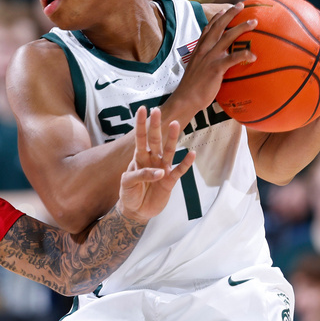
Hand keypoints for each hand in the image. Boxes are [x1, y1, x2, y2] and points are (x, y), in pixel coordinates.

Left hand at [117, 107, 195, 222]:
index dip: (140, 124)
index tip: (142, 109)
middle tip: (157, 110)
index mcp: (139, 158)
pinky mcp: (170, 181)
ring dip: (172, 138)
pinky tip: (192, 153)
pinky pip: (180, 170)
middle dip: (155, 126)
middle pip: (155, 140)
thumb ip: (140, 174)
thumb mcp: (127, 183)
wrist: (136, 211)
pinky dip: (186, 163)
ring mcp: (162, 169)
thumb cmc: (129, 194)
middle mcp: (152, 160)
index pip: (140, 138)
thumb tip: (159, 171)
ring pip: (168, 151)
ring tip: (175, 124)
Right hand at [171, 3, 256, 113]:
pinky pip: (232, 59)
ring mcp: (209, 58)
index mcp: (199, 50)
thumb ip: (206, 64)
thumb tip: (219, 66)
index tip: (224, 10)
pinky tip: (253, 56)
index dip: (216, 18)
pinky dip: (243, 55)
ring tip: (254, 21)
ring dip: (241, 28)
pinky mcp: (216, 68)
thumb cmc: (192, 90)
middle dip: (230, 14)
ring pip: (227, 37)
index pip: (207, 29)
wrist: (185, 99)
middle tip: (241, 5)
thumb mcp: (197, 71)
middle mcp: (204, 50)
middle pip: (218, 27)